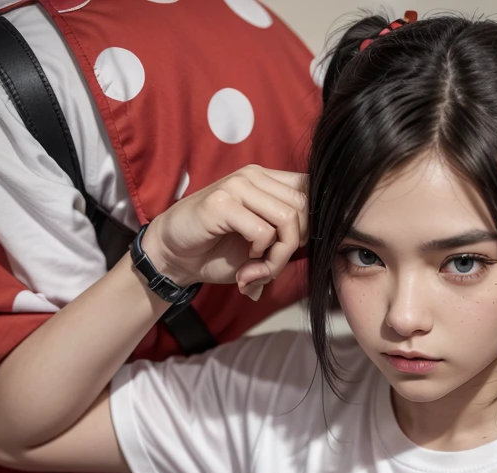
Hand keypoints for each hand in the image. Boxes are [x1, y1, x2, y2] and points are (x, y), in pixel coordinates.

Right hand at [142, 165, 307, 300]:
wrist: (175, 256)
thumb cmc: (219, 251)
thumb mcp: (263, 246)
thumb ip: (288, 239)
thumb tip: (321, 246)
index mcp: (267, 181)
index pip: (310, 192)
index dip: (311, 227)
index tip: (291, 251)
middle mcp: (254, 176)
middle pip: (304, 209)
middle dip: (294, 249)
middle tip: (271, 269)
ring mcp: (237, 186)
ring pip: (288, 221)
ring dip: (278, 257)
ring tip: (258, 272)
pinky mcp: (221, 203)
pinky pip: (263, 232)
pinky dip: (261, 258)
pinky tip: (244, 266)